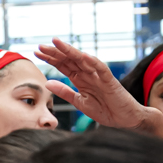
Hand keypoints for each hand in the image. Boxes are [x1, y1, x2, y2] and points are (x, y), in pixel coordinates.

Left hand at [35, 39, 149, 129]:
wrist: (125, 119)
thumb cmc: (105, 110)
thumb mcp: (80, 103)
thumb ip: (65, 92)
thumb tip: (47, 83)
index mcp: (81, 79)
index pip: (63, 66)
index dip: (50, 59)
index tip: (36, 53)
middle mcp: (89, 74)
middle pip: (70, 60)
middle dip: (55, 52)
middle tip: (40, 46)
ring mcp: (99, 76)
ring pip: (83, 60)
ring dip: (70, 51)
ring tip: (57, 43)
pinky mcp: (111, 81)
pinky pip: (102, 69)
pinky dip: (93, 62)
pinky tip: (83, 56)